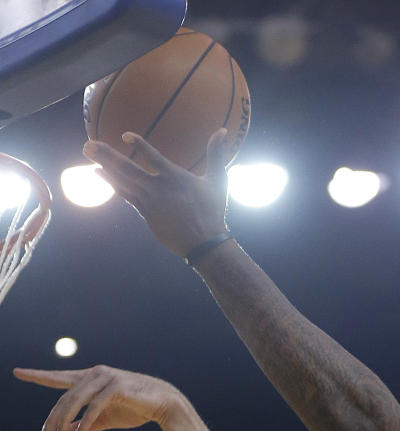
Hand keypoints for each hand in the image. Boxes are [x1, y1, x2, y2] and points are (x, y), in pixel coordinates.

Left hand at [13, 365, 182, 430]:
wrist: (164, 405)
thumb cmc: (135, 409)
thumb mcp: (106, 419)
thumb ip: (87, 425)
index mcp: (90, 379)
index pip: (59, 377)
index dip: (37, 375)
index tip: (17, 372)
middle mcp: (94, 374)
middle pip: (64, 397)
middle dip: (52, 419)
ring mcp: (105, 378)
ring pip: (75, 400)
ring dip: (64, 420)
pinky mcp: (117, 387)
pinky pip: (95, 406)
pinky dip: (86, 420)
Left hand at [82, 129, 229, 257]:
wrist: (205, 244)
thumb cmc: (213, 211)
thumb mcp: (218, 180)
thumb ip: (216, 154)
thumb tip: (224, 129)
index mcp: (174, 177)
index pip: (153, 157)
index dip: (139, 144)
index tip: (125, 135)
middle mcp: (158, 188)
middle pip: (127, 169)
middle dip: (106, 156)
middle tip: (88, 144)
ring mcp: (149, 202)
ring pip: (122, 182)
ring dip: (104, 167)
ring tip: (88, 155)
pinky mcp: (145, 213)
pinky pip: (125, 196)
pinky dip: (111, 184)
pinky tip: (100, 175)